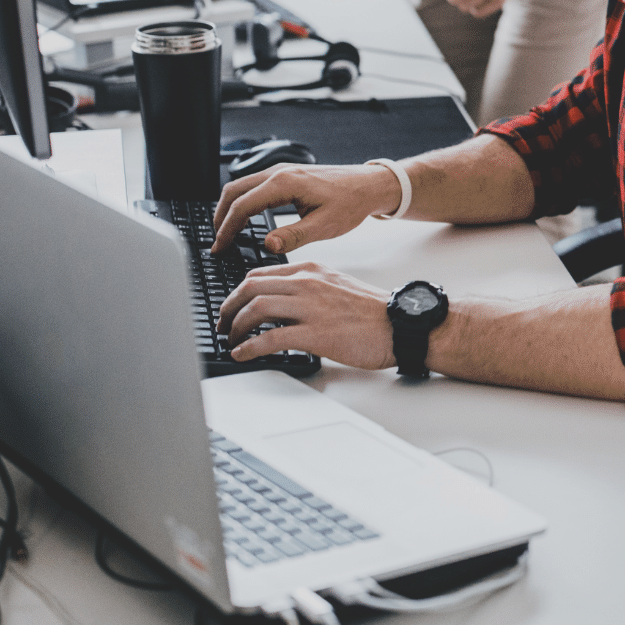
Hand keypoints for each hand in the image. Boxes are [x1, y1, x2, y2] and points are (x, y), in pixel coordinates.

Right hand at [210, 162, 400, 254]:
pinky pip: (254, 185)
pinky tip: (244, 218)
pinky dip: (242, 201)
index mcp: (285, 183)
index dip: (227, 229)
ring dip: (229, 208)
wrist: (369, 185)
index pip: (243, 205)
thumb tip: (267, 246)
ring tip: (226, 233)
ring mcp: (282, 170)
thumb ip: (294, 237)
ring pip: (241, 186)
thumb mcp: (324, 226)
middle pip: (234, 191)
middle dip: (220, 217)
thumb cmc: (351, 203)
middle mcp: (279, 172)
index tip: (220, 247)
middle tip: (218, 242)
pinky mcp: (286, 174)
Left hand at [218, 262, 395, 367]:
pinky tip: (243, 354)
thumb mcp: (336, 286)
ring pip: (255, 309)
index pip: (259, 274)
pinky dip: (249, 347)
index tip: (231, 308)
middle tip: (223, 325)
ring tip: (231, 341)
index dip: (237, 293)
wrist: (401, 323)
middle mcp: (307, 283)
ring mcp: (310, 307)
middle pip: (250, 288)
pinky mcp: (315, 333)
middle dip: (228, 309)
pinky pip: (270, 338)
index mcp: (310, 270)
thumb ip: (308, 289)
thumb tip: (281, 305)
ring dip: (235, 327)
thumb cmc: (374, 311)